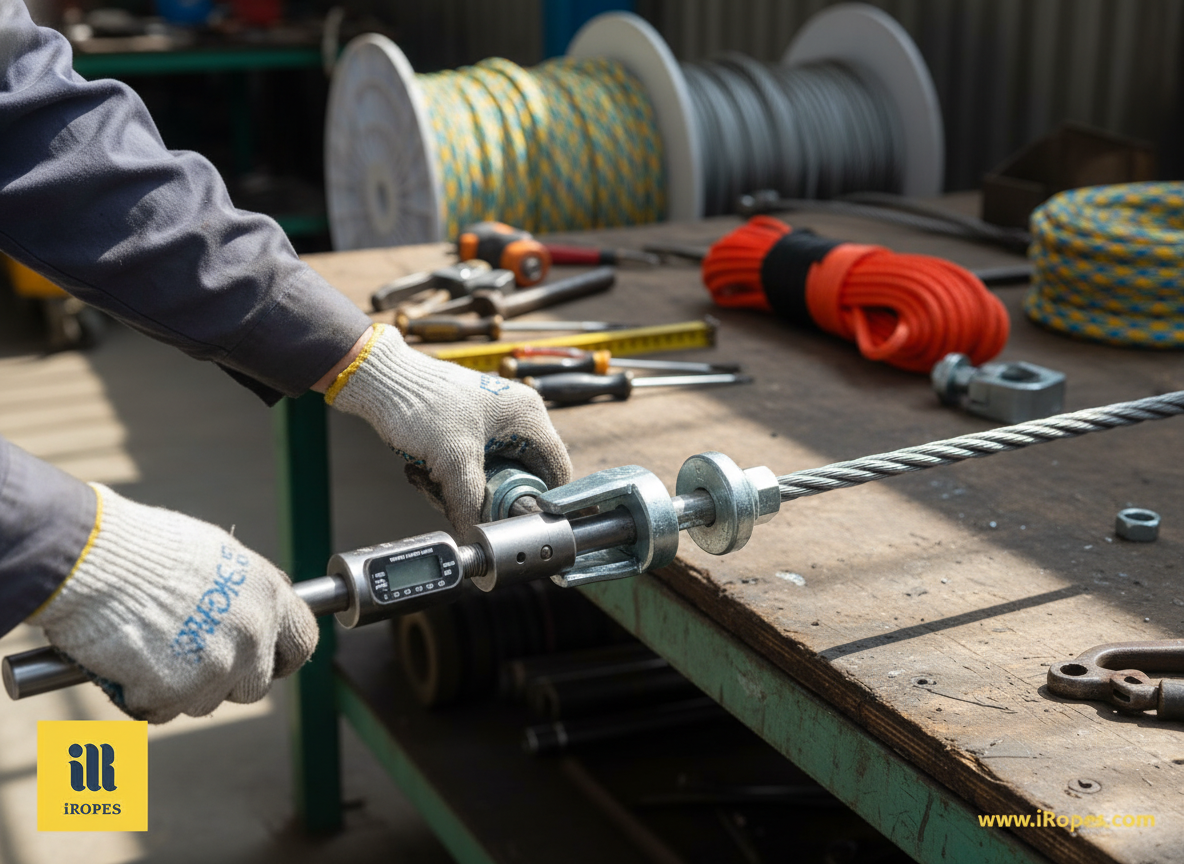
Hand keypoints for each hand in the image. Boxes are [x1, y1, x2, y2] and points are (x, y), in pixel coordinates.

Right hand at [31, 485, 317, 722]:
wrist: (92, 558)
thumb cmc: (145, 548)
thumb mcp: (217, 555)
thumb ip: (244, 592)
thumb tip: (255, 611)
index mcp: (268, 595)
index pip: (302, 643)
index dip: (280, 658)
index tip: (263, 661)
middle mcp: (252, 634)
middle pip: (254, 686)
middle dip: (223, 680)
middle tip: (185, 657)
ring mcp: (215, 667)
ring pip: (204, 703)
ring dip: (178, 688)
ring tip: (147, 647)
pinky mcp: (173, 693)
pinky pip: (159, 712)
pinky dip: (139, 697)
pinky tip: (124, 660)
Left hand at [326, 324, 571, 533]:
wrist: (381, 381)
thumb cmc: (422, 404)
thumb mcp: (453, 460)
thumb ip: (471, 503)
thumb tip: (477, 538)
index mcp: (528, 417)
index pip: (556, 471)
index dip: (540, 502)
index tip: (514, 520)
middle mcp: (516, 418)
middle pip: (520, 478)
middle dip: (487, 497)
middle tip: (458, 501)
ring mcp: (492, 424)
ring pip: (491, 477)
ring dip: (461, 489)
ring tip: (431, 480)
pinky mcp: (468, 430)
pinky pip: (471, 468)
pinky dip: (449, 477)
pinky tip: (424, 471)